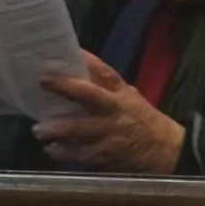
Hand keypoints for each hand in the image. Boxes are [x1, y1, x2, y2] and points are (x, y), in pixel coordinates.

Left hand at [33, 51, 187, 174]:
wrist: (165, 150)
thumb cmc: (142, 120)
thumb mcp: (130, 99)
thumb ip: (107, 90)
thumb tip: (75, 75)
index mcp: (122, 93)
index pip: (105, 72)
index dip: (87, 61)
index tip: (69, 51)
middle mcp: (116, 110)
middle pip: (89, 95)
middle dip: (65, 86)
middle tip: (42, 80)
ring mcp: (111, 133)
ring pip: (79, 129)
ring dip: (57, 128)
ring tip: (38, 129)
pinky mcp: (107, 154)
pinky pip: (81, 154)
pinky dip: (64, 152)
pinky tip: (52, 150)